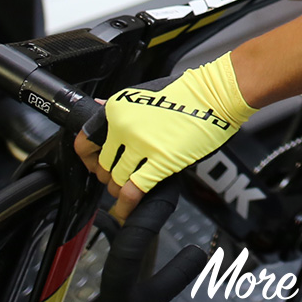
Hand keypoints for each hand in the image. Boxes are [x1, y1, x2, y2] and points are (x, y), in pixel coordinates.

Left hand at [74, 55, 254, 220]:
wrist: (215, 94)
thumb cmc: (187, 92)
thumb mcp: (144, 93)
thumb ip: (119, 107)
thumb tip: (96, 106)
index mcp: (116, 109)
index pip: (85, 143)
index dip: (90, 160)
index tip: (96, 166)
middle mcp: (123, 127)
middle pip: (104, 166)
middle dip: (110, 177)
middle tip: (120, 179)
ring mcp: (141, 145)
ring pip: (117, 181)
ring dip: (120, 191)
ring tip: (128, 192)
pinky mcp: (160, 161)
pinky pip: (133, 191)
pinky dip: (127, 205)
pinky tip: (127, 210)